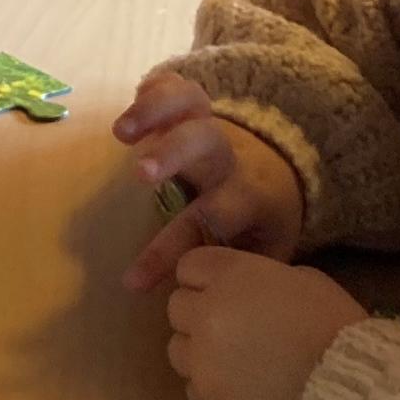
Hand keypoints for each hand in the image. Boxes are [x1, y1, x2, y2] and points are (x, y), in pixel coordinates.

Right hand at [115, 72, 305, 290]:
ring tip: (120, 132)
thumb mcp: (265, 253)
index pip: (212, 221)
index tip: (132, 280)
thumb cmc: (261, 223)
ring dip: (154, 111)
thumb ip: (241, 274)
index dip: (171, 252)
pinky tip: (134, 99)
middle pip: (204, 144)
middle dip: (174, 153)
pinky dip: (154, 89)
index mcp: (248, 197)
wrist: (279, 171)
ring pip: (189, 104)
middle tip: (140, 174)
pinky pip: (176, 85)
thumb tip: (207, 314)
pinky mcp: (194, 105)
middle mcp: (227, 157)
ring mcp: (210, 124)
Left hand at [165, 247, 366, 399]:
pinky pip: (192, 386)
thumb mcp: (297, 277)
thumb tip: (242, 287)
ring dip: (198, 350)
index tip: (223, 292)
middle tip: (231, 328)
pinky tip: (238, 386)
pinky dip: (210, 385)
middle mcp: (206, 311)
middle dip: (199, 313)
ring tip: (232, 360)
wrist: (348, 389)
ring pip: (177, 348)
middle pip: (177, 307)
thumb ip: (255, 276)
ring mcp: (203, 357)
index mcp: (228, 274)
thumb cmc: (331, 325)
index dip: (205, 279)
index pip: (187, 266)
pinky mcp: (209, 396)